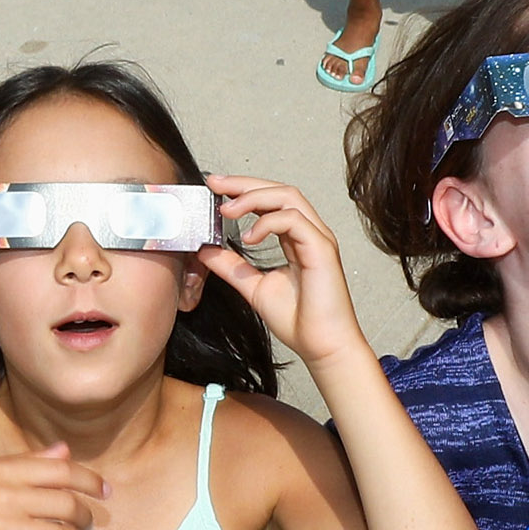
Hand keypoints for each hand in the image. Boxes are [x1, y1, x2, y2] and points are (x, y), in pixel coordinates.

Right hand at [0, 443, 103, 529]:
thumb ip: (27, 462)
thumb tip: (64, 452)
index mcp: (4, 469)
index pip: (63, 470)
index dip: (91, 482)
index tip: (105, 493)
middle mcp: (6, 495)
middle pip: (67, 506)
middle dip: (86, 519)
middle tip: (88, 528)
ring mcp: (0, 528)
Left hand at [195, 175, 368, 369]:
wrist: (321, 346)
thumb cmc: (299, 320)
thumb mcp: (253, 287)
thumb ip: (232, 267)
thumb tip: (206, 250)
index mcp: (295, 238)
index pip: (270, 201)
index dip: (243, 190)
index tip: (214, 187)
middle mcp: (309, 232)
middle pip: (279, 190)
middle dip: (245, 183)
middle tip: (215, 184)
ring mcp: (318, 238)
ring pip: (289, 197)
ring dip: (254, 198)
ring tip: (227, 210)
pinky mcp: (322, 249)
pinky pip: (294, 220)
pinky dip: (268, 222)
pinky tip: (248, 236)